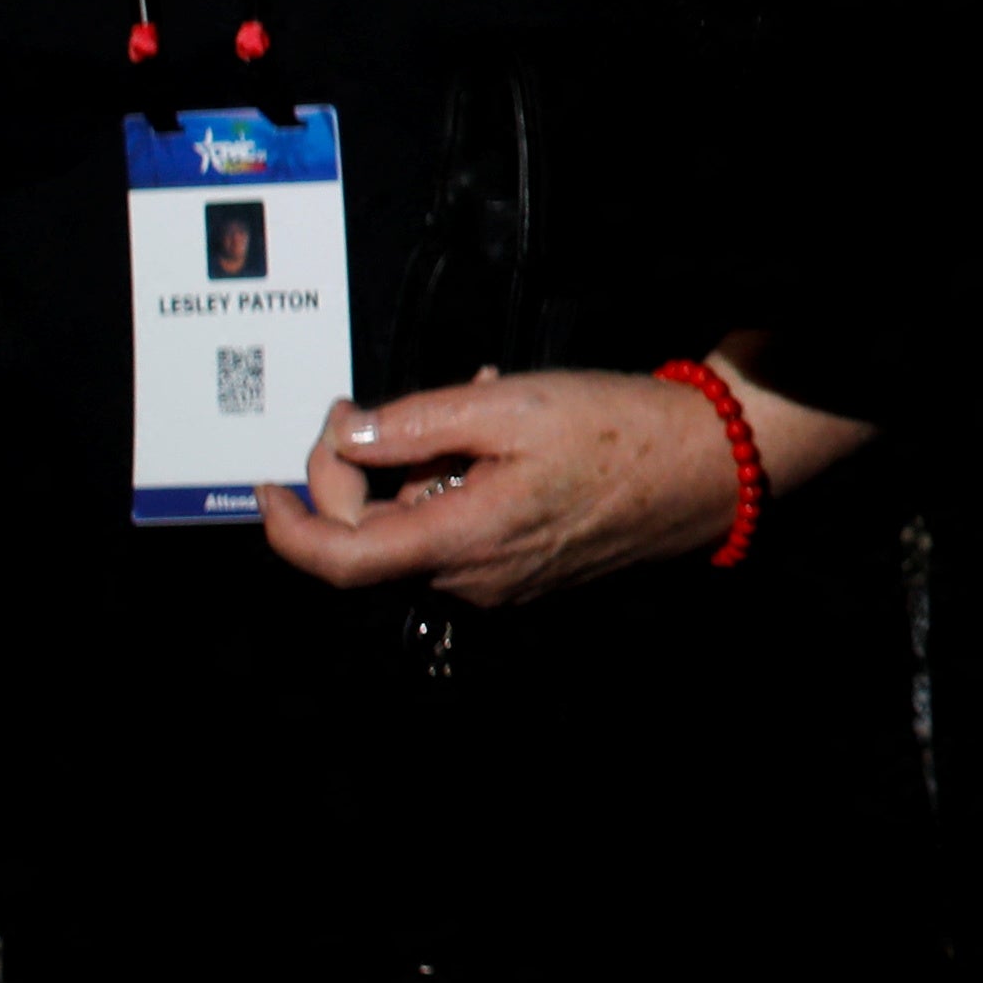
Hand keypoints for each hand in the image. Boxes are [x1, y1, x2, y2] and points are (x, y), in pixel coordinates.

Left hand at [258, 367, 735, 607]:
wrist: (713, 464)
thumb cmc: (620, 430)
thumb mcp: (511, 404)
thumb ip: (415, 423)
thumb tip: (346, 435)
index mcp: (459, 541)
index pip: (336, 558)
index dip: (288, 524)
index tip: (270, 483)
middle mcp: (471, 578)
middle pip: (375, 536)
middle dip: (365, 469)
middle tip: (376, 404)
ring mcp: (502, 581)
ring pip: (422, 529)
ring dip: (420, 468)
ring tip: (471, 401)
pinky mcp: (530, 571)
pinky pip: (465, 532)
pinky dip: (458, 484)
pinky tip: (498, 435)